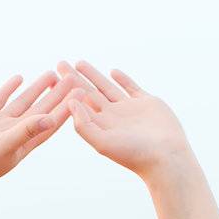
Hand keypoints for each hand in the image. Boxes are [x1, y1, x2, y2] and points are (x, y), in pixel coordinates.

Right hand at [0, 70, 78, 196]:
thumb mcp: (3, 146)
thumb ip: (25, 132)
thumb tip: (50, 119)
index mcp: (25, 143)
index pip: (52, 122)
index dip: (68, 107)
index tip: (83, 92)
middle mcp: (15, 133)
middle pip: (42, 109)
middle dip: (58, 94)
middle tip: (73, 76)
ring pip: (23, 102)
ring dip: (38, 89)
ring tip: (52, 73)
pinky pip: (0, 99)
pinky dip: (9, 88)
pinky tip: (18, 77)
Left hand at [59, 60, 191, 180]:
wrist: (166, 156)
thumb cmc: (134, 154)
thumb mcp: (102, 143)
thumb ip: (84, 125)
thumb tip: (70, 103)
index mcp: (100, 126)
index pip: (78, 104)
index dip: (66, 90)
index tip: (52, 77)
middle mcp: (112, 117)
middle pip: (88, 92)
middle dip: (74, 78)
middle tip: (60, 63)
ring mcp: (129, 109)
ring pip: (107, 87)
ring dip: (93, 75)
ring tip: (79, 62)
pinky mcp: (146, 103)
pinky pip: (131, 87)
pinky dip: (122, 79)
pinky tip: (112, 71)